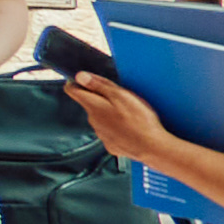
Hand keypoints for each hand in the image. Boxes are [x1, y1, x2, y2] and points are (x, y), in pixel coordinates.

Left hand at [52, 69, 170, 164]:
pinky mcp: (110, 144)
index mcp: (93, 106)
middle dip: (100, 97)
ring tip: (129, 113)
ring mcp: (101, 134)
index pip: (72, 90)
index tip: (84, 79)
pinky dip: (116, 127)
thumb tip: (80, 76)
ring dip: (109, 113)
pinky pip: (109, 131)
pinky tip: (130, 127)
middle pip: (89, 103)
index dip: (76, 82)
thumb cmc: (139, 120)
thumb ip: (99, 85)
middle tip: (119, 96)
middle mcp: (93, 121)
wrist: (152, 147)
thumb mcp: (121, 95)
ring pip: (100, 118)